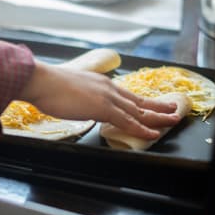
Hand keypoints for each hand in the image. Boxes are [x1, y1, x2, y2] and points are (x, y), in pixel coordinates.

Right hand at [18, 62, 180, 139]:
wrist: (41, 81)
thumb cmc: (48, 87)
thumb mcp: (69, 90)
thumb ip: (80, 97)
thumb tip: (81, 105)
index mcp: (100, 83)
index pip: (127, 95)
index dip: (142, 102)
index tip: (152, 105)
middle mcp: (108, 88)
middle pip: (138, 100)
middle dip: (158, 107)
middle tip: (173, 110)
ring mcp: (107, 97)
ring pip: (139, 110)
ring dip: (158, 116)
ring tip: (173, 120)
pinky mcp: (103, 107)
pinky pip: (128, 121)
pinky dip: (142, 128)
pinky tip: (153, 133)